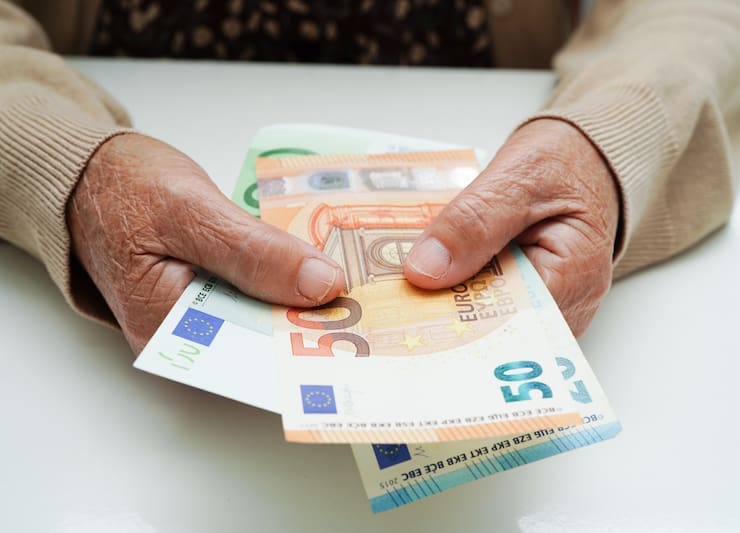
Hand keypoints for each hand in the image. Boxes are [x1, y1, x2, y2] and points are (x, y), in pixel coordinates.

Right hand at [68, 133, 344, 352]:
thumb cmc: (123, 187)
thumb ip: (254, 253)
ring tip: (359, 288)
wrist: (90, 171)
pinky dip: (287, 282)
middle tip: (373, 305)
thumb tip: (322, 285)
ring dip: (306, 300)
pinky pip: (259, 295)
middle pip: (264, 340)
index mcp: (169, 329)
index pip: (253, 355)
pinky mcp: (213, 294)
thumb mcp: (191, 213)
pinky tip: (321, 269)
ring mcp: (201, 316)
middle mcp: (187, 335)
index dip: (308, 344)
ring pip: (266, 316)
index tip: (359, 328)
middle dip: (316, 322)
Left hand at [404, 119, 619, 336]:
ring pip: (481, 321)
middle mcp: (563, 309)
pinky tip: (419, 278)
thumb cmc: (567, 162)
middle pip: (491, 332)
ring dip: (439, 304)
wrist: (585, 157)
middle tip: (384, 307)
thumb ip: (474, 222)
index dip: (451, 324)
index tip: (402, 317)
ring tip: (391, 295)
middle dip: (438, 318)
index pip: (505, 326)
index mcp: (573, 280)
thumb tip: (426, 271)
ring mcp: (542, 308)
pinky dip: (452, 289)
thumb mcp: (519, 177)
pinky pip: (482, 303)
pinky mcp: (522, 298)